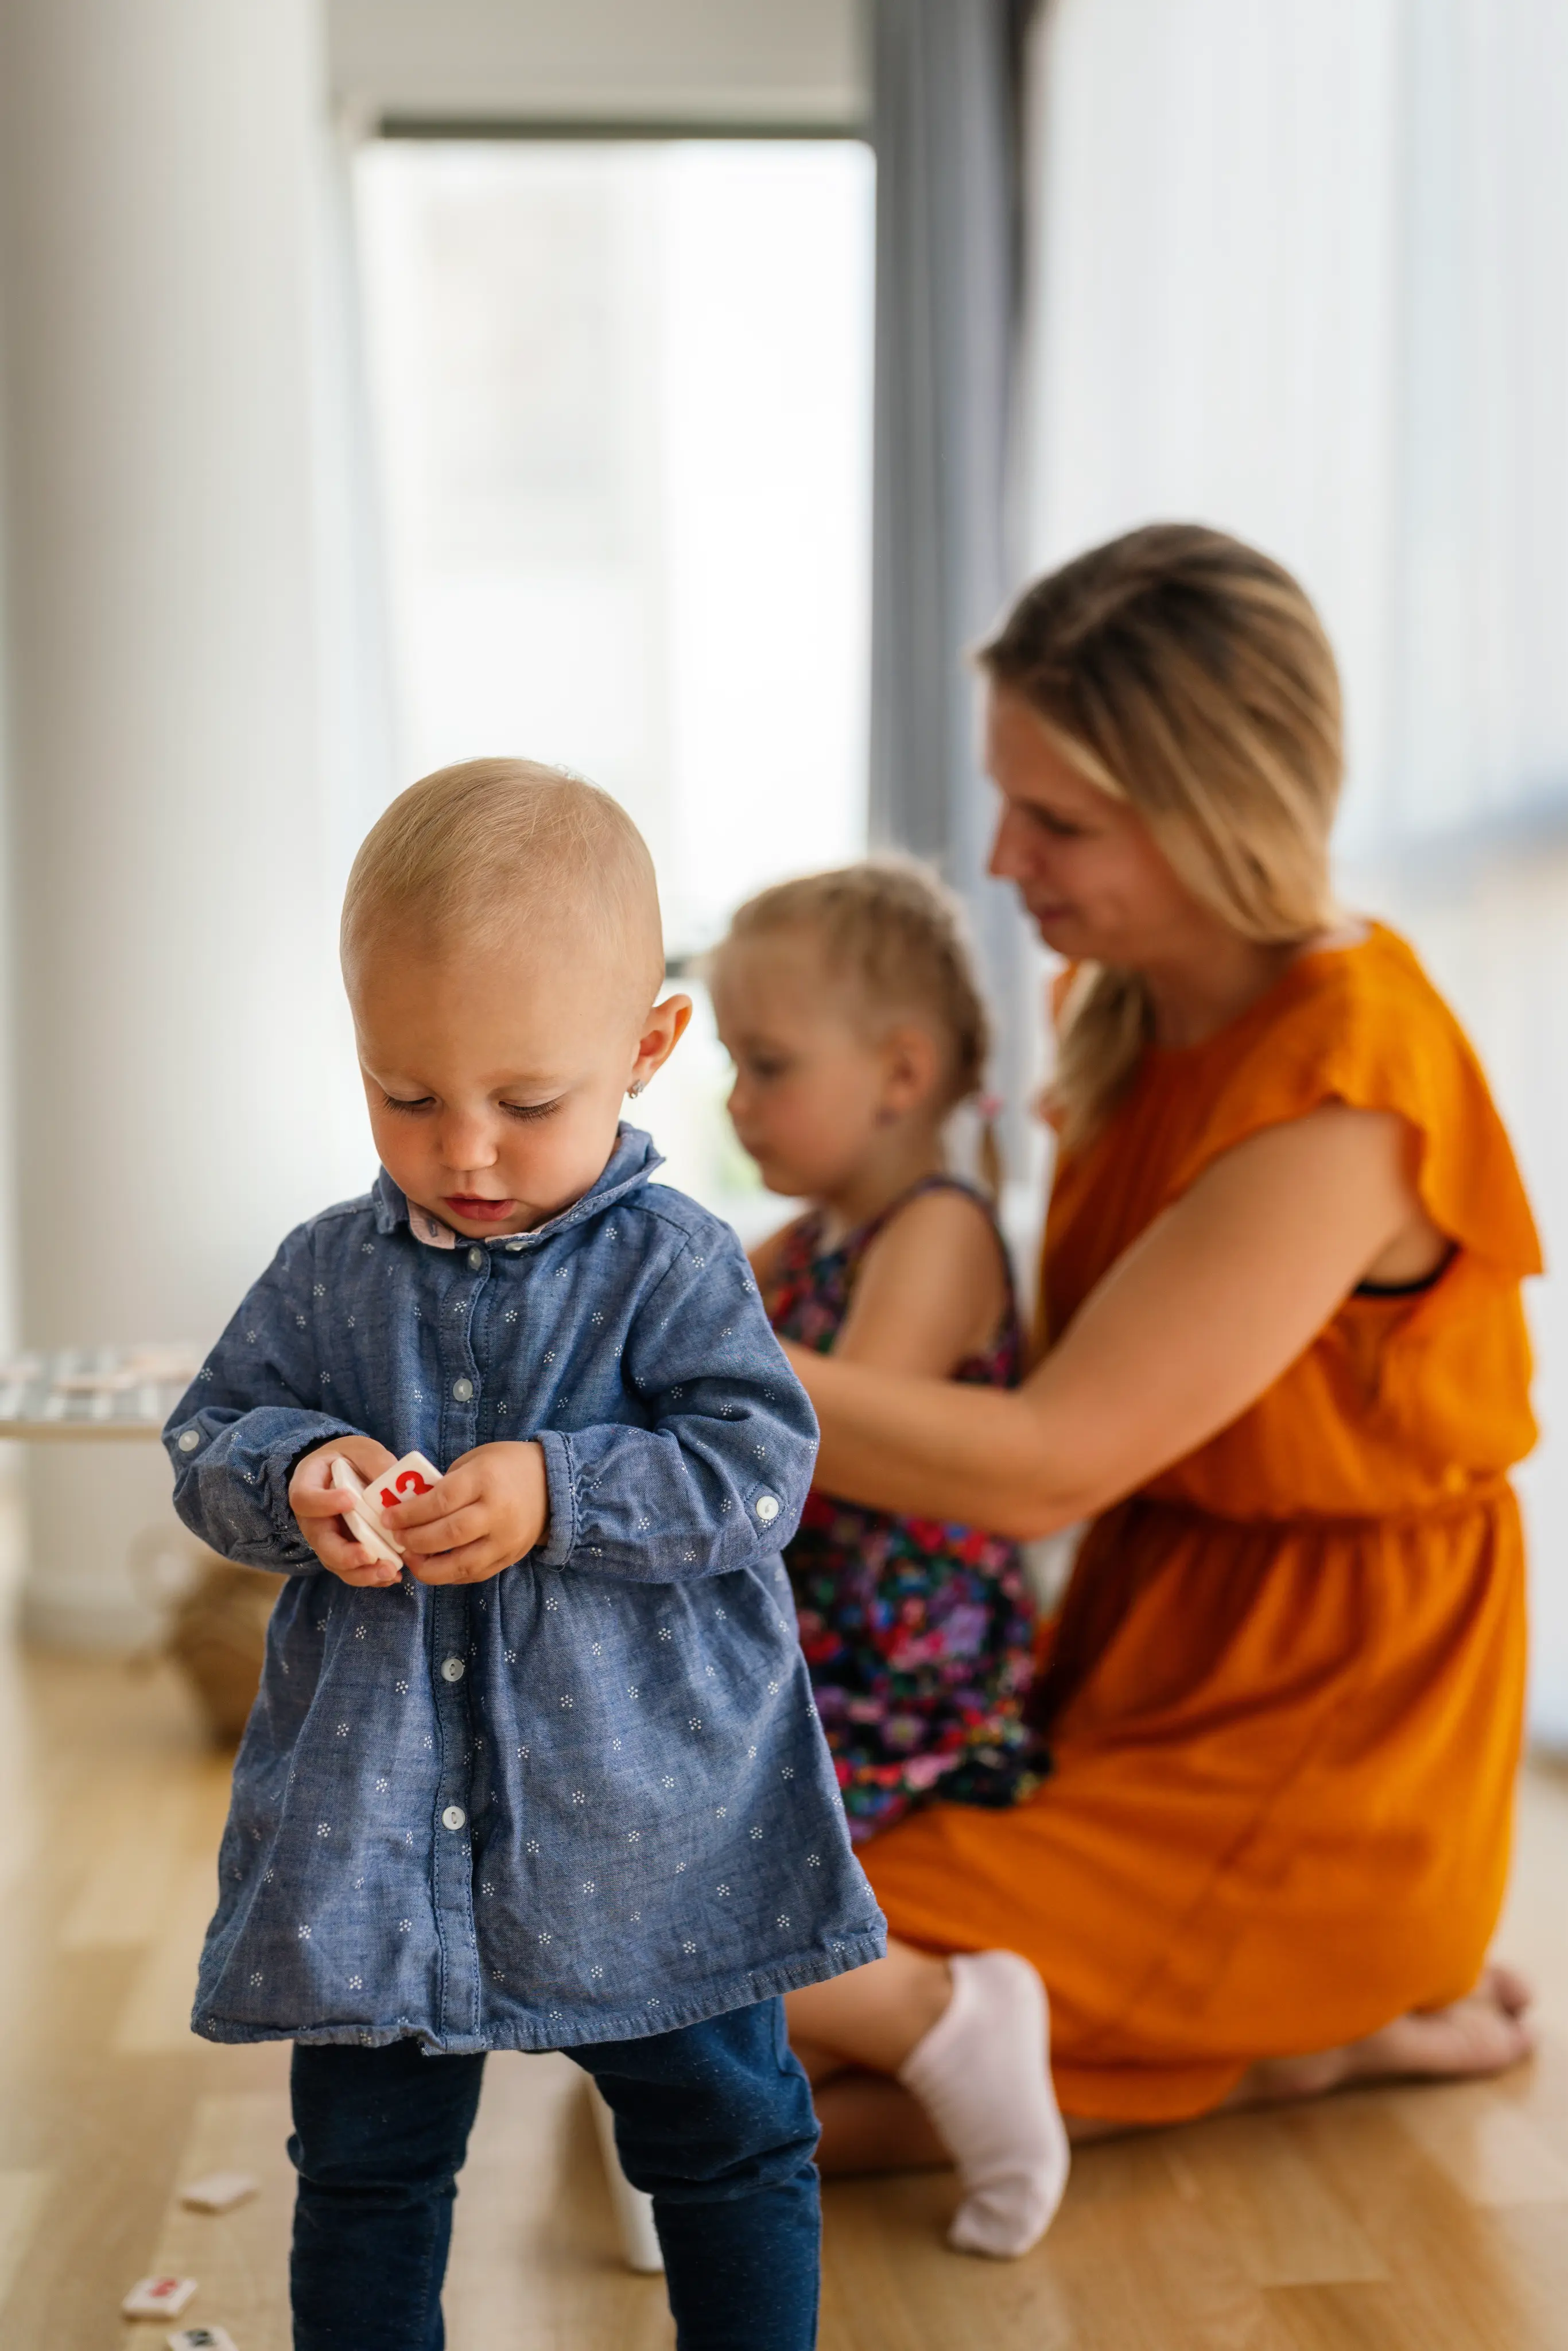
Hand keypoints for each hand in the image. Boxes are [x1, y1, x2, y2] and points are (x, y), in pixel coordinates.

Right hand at [290, 1432, 399, 1586]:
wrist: (345, 1472)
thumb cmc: (350, 1459)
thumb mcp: (362, 1450)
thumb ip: (376, 1463)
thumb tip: (397, 1487)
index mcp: (307, 1486)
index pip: (305, 1499)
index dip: (324, 1503)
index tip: (349, 1499)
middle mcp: (312, 1518)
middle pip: (321, 1542)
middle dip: (346, 1554)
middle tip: (370, 1556)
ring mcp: (327, 1538)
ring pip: (337, 1563)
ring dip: (362, 1572)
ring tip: (389, 1572)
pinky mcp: (344, 1551)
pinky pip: (353, 1569)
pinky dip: (372, 1576)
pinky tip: (393, 1575)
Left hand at [391, 1441, 548, 1584]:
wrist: (553, 1484)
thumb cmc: (506, 1466)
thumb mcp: (475, 1460)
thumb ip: (446, 1484)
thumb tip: (412, 1507)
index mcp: (485, 1479)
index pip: (440, 1501)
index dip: (409, 1513)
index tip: (388, 1517)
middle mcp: (497, 1512)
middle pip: (447, 1535)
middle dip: (414, 1540)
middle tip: (396, 1537)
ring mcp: (506, 1539)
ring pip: (460, 1564)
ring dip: (428, 1567)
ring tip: (411, 1558)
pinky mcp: (511, 1557)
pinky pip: (474, 1574)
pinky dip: (449, 1575)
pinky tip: (434, 1566)